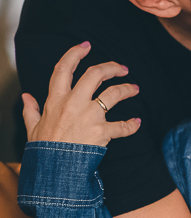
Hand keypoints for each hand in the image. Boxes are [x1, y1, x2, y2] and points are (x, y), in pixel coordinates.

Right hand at [22, 42, 140, 146]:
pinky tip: (137, 123)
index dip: (75, 53)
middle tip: (122, 68)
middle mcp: (74, 104)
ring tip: (135, 89)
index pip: (64, 69)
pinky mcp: (102, 132)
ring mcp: (89, 117)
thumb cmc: (44, 150)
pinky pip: (122, 126)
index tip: (86, 46)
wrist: (54, 171)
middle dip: (111, 67)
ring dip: (127, 89)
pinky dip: (132, 125)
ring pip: (113, 94)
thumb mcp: (33, 128)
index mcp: (56, 100)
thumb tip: (26, 96)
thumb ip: (31, 110)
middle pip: (95, 74)